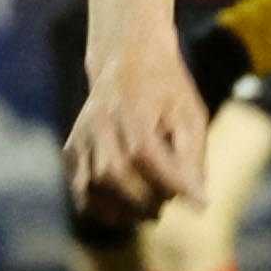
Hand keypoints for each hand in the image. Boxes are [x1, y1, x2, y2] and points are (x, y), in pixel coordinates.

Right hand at [64, 29, 207, 235]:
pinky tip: (125, 210)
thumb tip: (198, 204)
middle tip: (167, 205)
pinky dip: (101, 208)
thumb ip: (193, 157)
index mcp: (132, 107)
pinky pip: (80, 190)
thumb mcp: (191, 114)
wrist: (126, 59)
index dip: (172, 183)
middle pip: (114, 173)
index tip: (199, 205)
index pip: (146, 153)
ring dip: (125, 209)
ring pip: (93, 185)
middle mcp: (100, 121)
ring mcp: (82, 135)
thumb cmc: (167, 90)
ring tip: (150, 210)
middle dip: (146, 200)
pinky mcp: (71, 149)